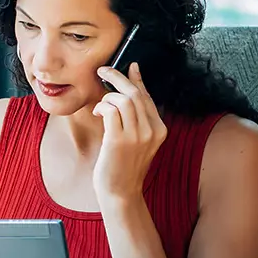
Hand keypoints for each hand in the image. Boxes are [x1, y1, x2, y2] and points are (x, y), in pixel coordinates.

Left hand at [92, 62, 166, 202]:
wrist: (120, 192)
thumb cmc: (123, 164)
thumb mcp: (136, 139)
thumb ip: (136, 117)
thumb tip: (130, 90)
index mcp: (160, 129)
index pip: (147, 96)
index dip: (137, 79)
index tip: (128, 66)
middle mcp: (152, 131)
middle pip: (135, 93)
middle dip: (117, 77)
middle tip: (102, 71)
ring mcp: (137, 136)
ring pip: (123, 99)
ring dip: (106, 97)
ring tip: (100, 106)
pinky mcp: (120, 140)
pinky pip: (110, 110)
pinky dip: (101, 106)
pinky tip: (97, 112)